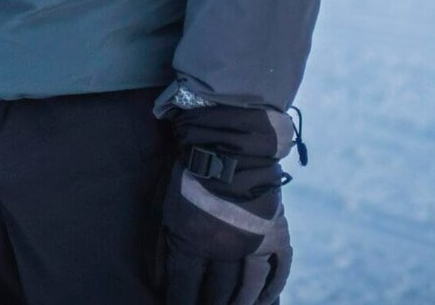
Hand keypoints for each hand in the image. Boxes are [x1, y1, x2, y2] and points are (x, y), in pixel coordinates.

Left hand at [159, 105, 300, 304]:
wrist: (231, 146)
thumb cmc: (189, 176)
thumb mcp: (164, 208)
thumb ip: (160, 247)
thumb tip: (157, 283)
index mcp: (193, 241)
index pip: (186, 287)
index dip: (182, 303)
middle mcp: (226, 249)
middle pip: (217, 294)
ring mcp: (255, 244)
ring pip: (246, 291)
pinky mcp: (277, 236)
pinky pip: (277, 274)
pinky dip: (270, 293)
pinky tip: (261, 304)